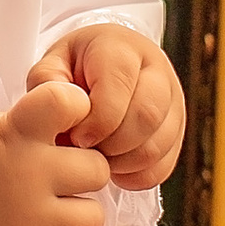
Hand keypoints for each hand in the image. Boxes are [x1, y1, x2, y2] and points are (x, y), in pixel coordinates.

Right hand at [0, 82, 110, 225]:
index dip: (79, 110)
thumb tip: (78, 129)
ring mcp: (27, 222)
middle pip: (97, 170)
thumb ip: (28, 124)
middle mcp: (26, 175)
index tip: (68, 124)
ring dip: (79, 215)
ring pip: (94, 218)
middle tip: (59, 179)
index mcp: (14, 133)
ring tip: (55, 213)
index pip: (68, 102)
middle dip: (82, 173)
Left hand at [28, 27, 186, 187]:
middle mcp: (156, 70)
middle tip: (86, 151)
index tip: (76, 137)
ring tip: (97, 160)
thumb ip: (46, 83)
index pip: (119, 88)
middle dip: (112, 145)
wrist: (102, 65)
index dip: (96, 121)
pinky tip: (114, 169)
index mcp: (121, 49)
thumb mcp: (53, 64)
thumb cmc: (75, 66)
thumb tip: (61, 113)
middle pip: (147, 116)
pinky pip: (164, 164)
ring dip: (123, 163)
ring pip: (158, 143)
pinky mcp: (177, 128)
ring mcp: (173, 100)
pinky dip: (136, 176)